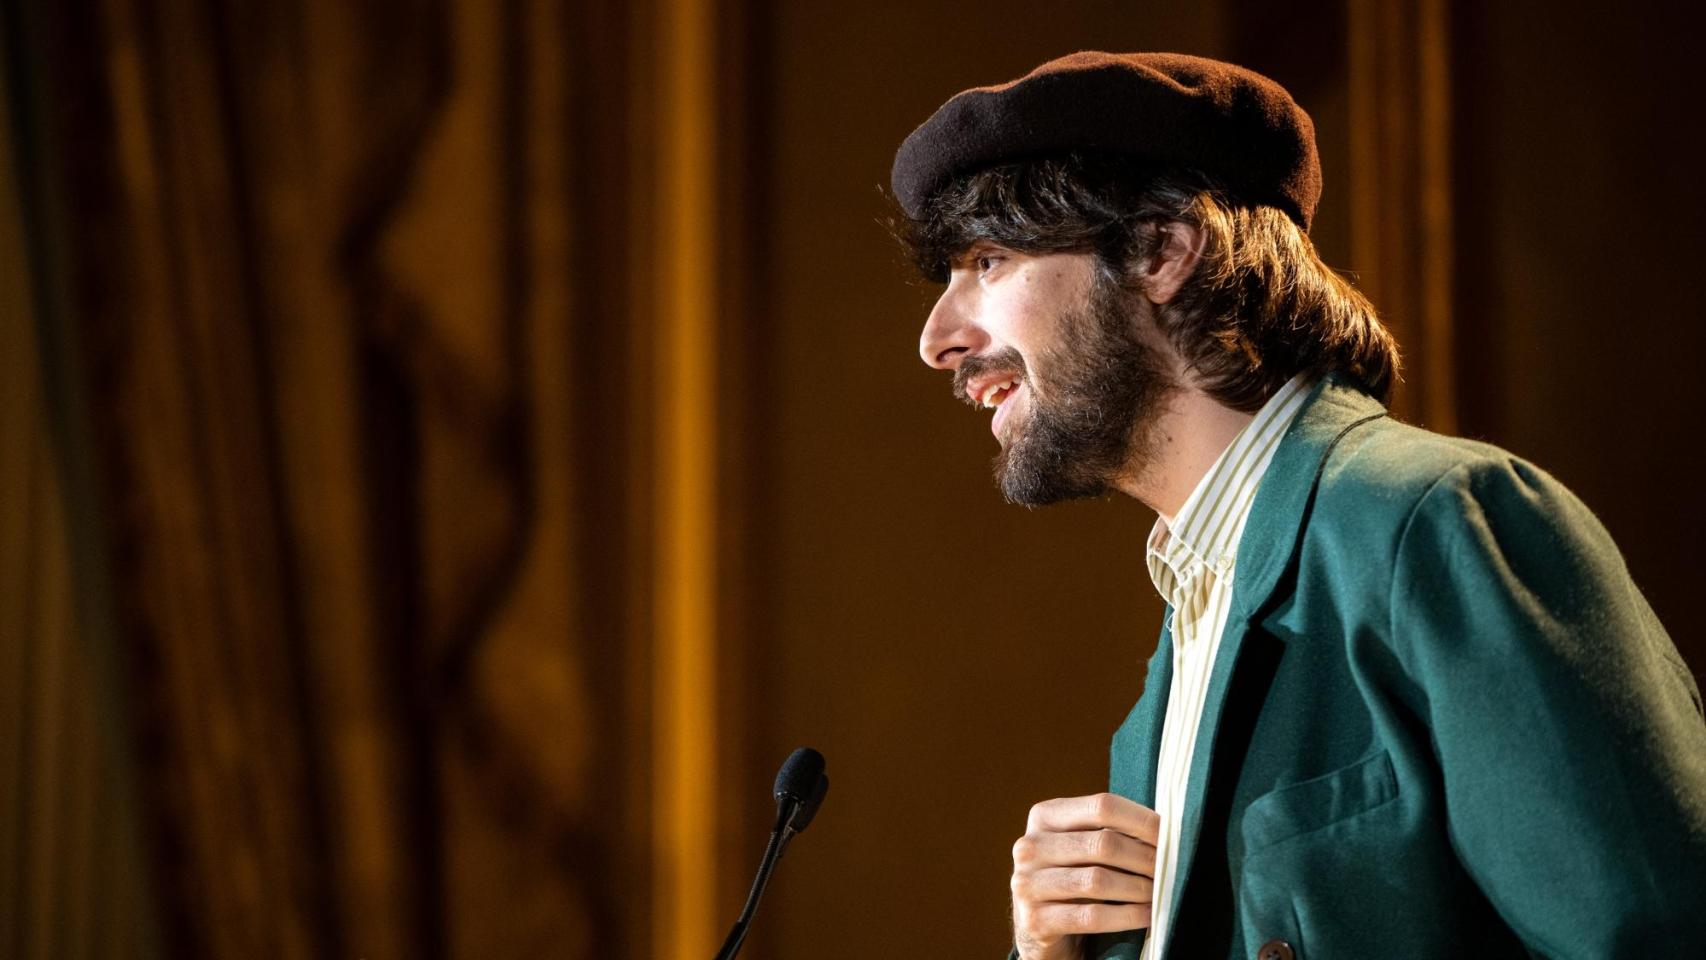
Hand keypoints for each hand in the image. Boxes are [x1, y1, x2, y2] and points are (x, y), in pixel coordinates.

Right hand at [1009, 793, 1158, 959]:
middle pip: (1103, 844)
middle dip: (1145, 857)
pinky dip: (1127, 916)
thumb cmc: (1073, 877)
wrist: (1039, 926)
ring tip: (1160, 892)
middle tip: (1170, 868)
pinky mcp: (1035, 920)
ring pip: (1098, 881)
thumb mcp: (1080, 845)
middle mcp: (1029, 846)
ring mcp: (1027, 884)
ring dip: (1139, 888)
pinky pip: (1092, 916)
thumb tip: (1167, 829)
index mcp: (1044, 816)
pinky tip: (1147, 915)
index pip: (1102, 806)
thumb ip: (1110, 831)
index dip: (1142, 820)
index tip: (1169, 835)